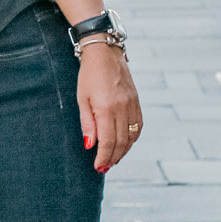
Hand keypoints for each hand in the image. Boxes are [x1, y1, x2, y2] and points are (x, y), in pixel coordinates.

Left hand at [78, 43, 139, 171]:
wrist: (105, 53)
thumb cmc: (89, 76)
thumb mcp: (82, 99)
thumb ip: (87, 124)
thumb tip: (90, 146)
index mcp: (106, 108)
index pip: (108, 141)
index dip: (104, 157)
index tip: (98, 167)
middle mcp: (122, 108)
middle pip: (121, 142)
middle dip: (112, 158)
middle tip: (104, 168)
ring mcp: (132, 105)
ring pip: (131, 136)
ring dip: (123, 151)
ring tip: (113, 160)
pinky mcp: (137, 102)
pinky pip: (138, 126)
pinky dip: (132, 139)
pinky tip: (124, 145)